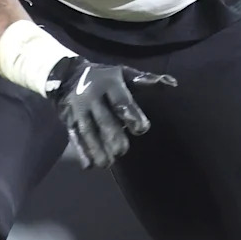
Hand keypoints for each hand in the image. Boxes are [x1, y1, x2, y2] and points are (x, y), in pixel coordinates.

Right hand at [46, 56, 175, 168]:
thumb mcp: (123, 73)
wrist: (68, 75)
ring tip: (106, 163)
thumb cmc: (105, 77)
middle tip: (122, 150)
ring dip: (96, 147)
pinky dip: (81, 151)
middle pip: (102, 118)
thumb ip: (145, 80)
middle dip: (111, 134)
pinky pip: (74, 136)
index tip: (142, 129)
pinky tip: (89, 166)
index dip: (131, 114)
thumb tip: (172, 83)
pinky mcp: (69, 121)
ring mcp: (78, 110)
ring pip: (87, 130)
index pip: (120, 100)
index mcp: (109, 84)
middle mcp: (92, 97)